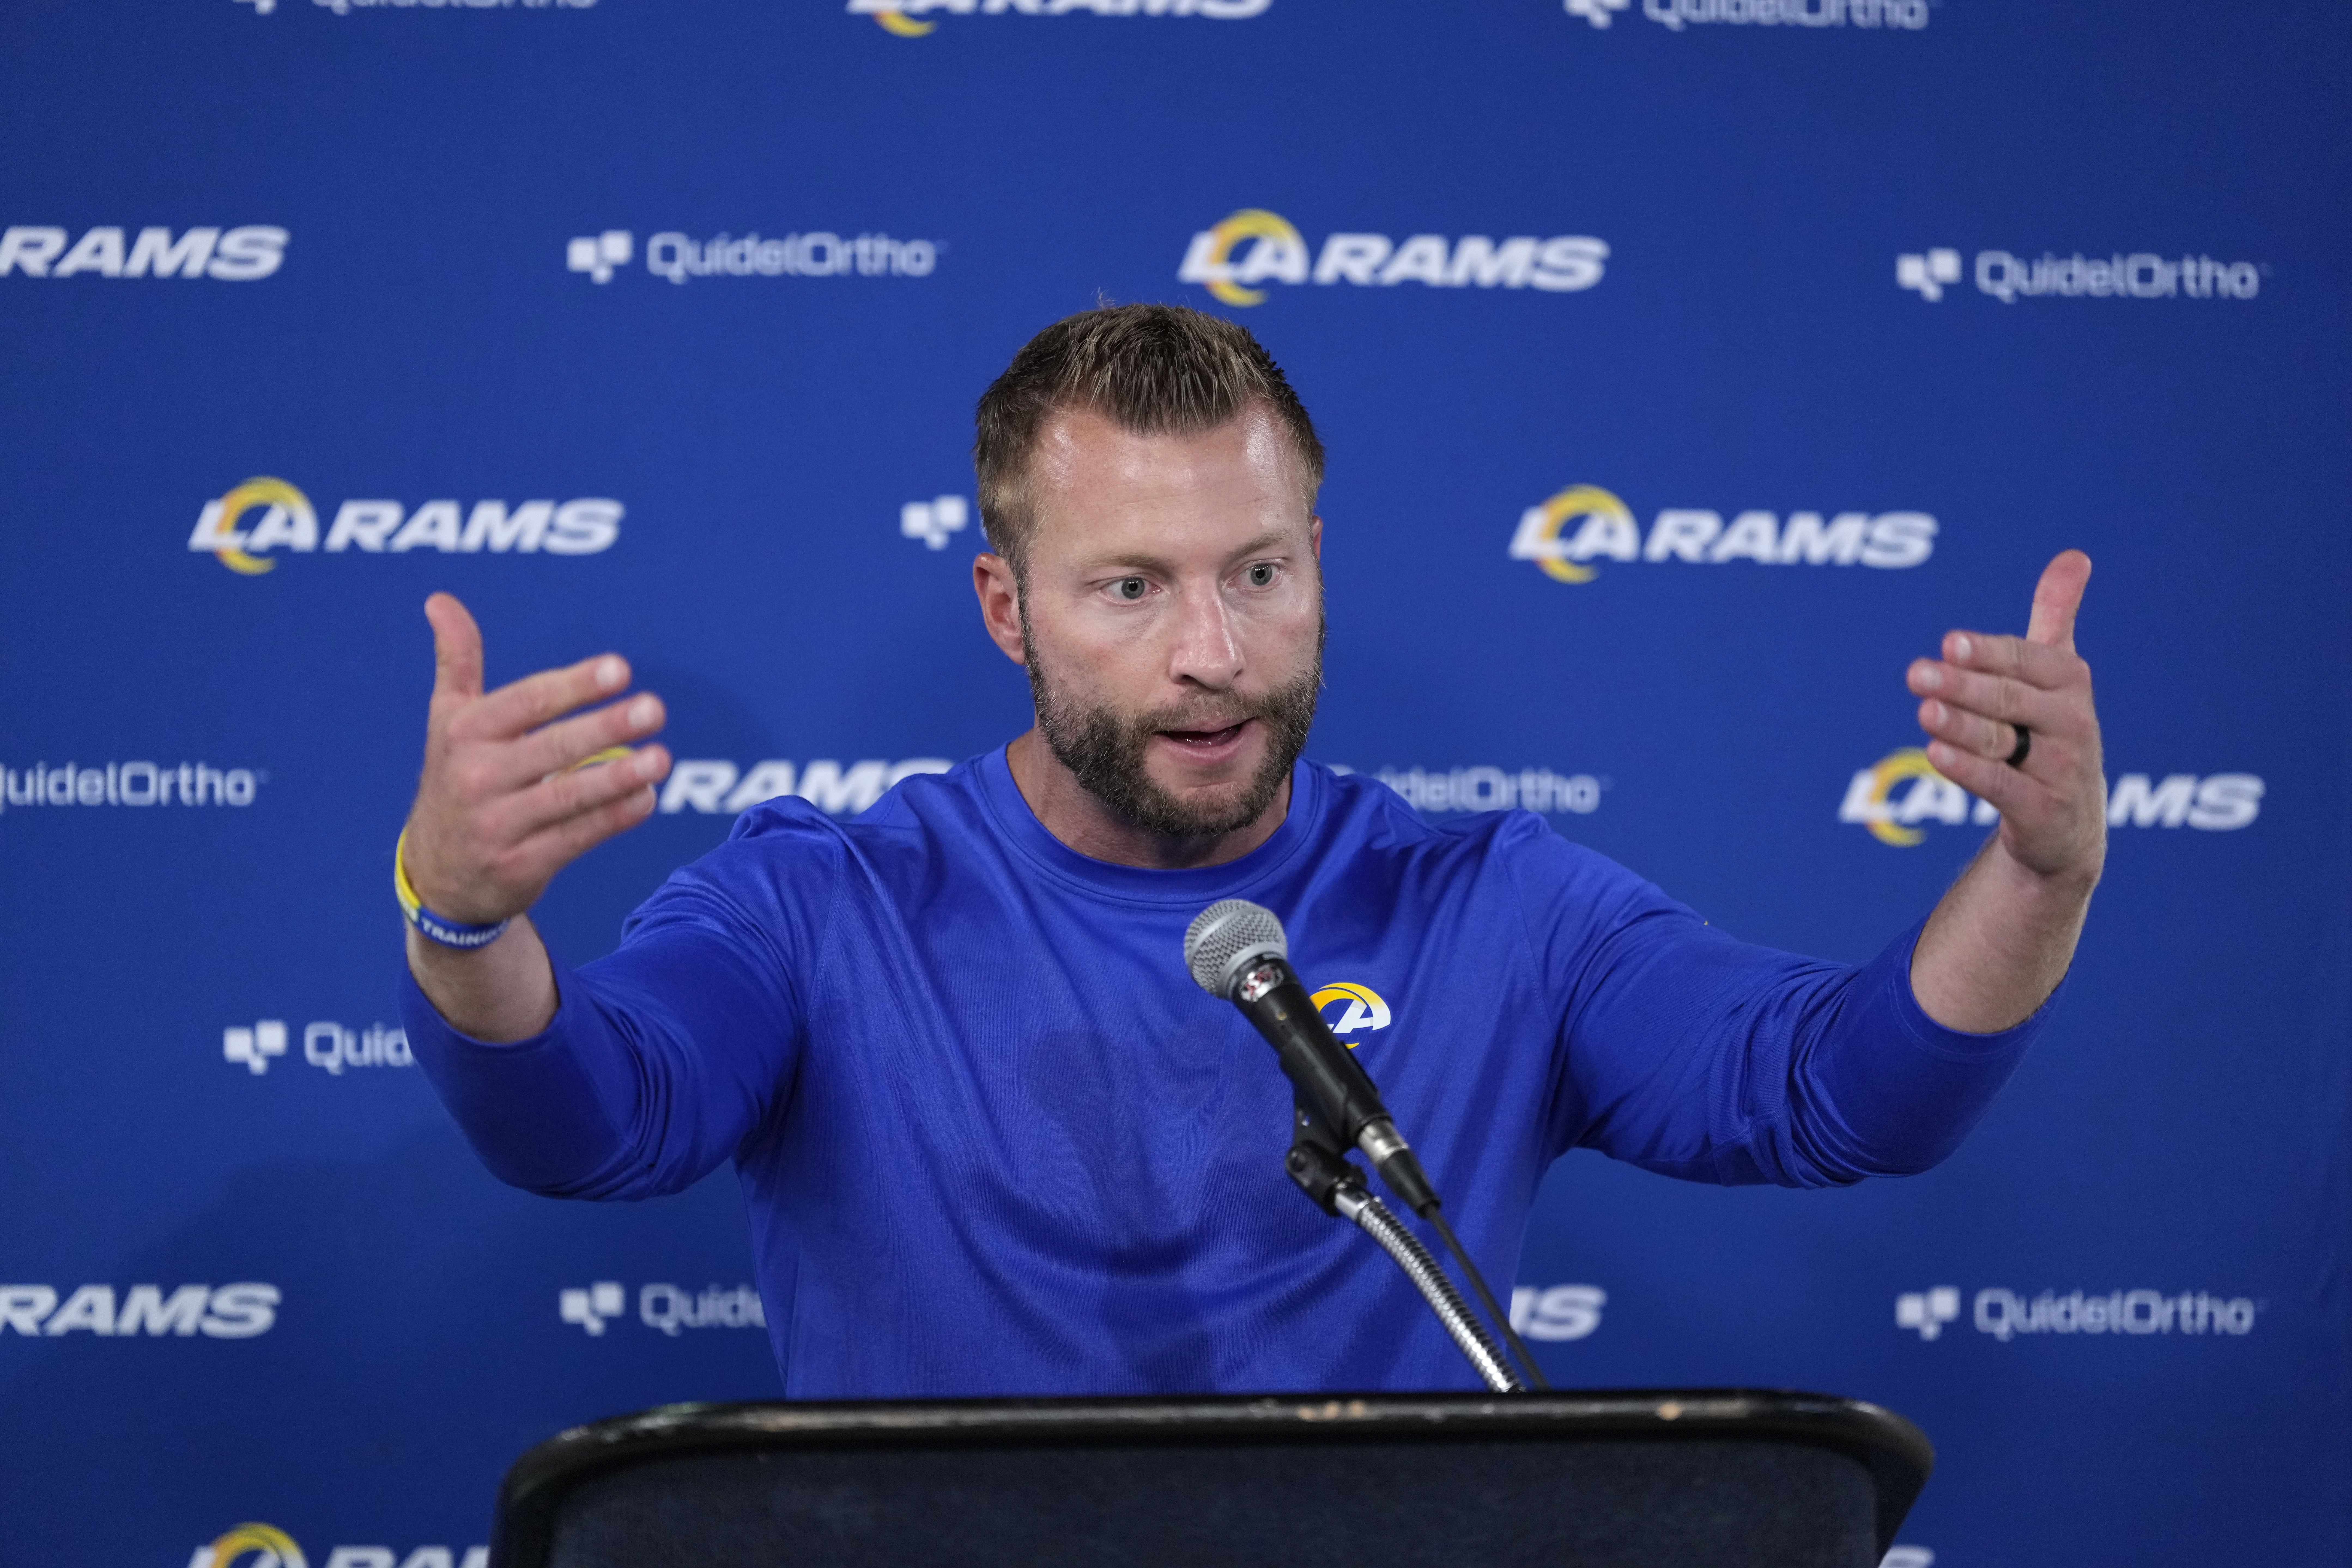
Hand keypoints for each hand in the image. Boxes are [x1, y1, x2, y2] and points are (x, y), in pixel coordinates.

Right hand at [402, 593, 672, 927]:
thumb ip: (456, 661)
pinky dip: (613, 819)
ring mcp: (498, 825)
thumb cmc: (455, 778)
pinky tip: (648, 798)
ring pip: (567, 797)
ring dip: (618, 777)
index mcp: (465, 733)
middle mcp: (478, 777)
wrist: (437, 873)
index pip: (527, 702)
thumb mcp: (447, 720)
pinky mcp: (520, 866)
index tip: (620, 668)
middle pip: (552, 748)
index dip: (574, 685)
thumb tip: (440, 600)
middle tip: (654, 709)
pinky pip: (575, 838)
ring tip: (661, 758)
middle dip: (606, 727)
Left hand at [1905, 551, 2105, 886]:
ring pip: (2000, 741)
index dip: (1987, 653)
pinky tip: (1935, 754)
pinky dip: (1968, 771)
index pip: (2023, 659)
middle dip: (1962, 686)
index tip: (1950, 644)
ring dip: (1960, 726)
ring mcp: (2061, 769)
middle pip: (2007, 699)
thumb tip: (2073, 555)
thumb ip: (2056, 616)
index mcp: (2069, 680)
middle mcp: (2072, 721)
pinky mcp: (2043, 811)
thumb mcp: (2057, 673)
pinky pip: (2001, 786)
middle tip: (1917, 674)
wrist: (2067, 822)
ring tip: (1924, 711)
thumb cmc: (2050, 732)